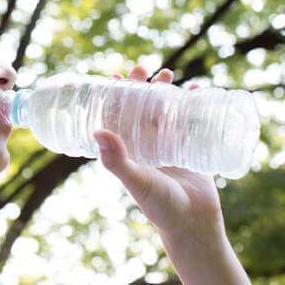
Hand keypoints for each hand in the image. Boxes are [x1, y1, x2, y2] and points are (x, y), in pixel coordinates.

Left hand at [93, 65, 223, 240]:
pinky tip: (196, 89)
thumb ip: (117, 162)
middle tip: (142, 69)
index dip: (114, 97)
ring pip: (163, 109)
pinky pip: (189, 119)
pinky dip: (192, 103)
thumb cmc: (159, 206)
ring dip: (164, 90)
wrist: (194, 224)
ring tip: (168, 74)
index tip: (115, 76)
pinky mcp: (189, 147)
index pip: (115, 117)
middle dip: (140, 86)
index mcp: (127, 150)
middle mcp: (144, 144)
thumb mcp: (136, 181)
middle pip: (139, 107)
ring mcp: (167, 144)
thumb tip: (97, 132)